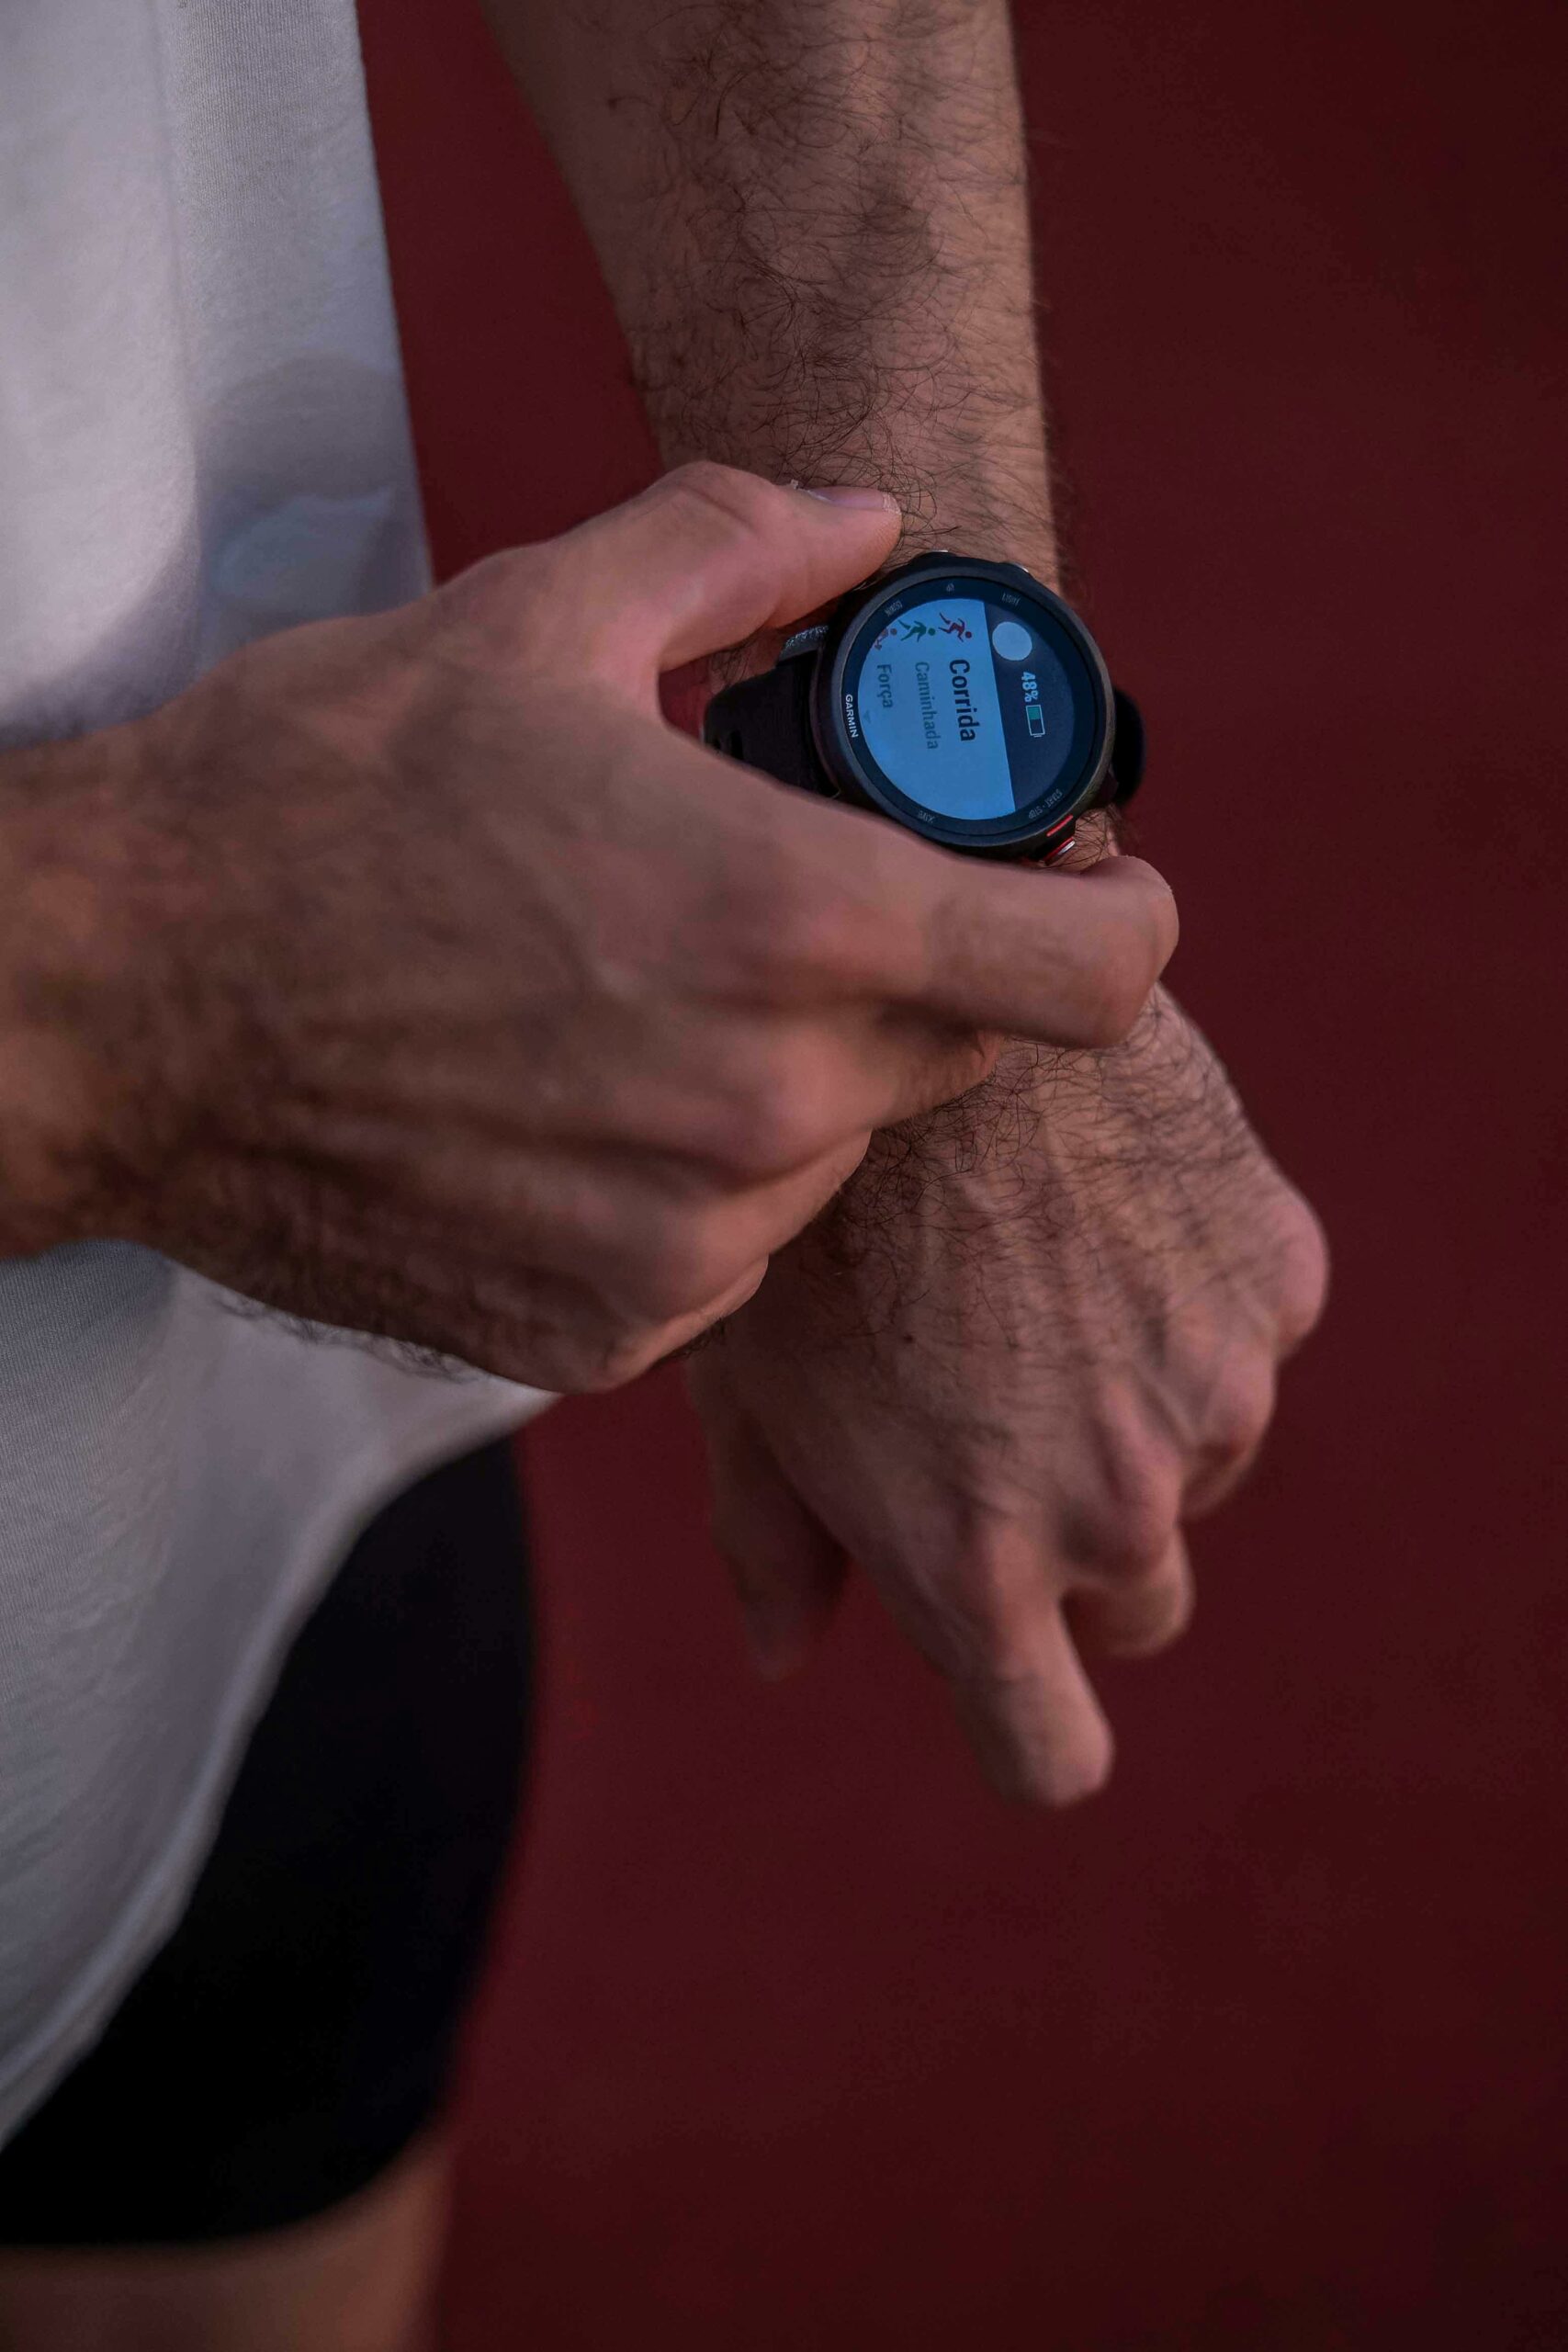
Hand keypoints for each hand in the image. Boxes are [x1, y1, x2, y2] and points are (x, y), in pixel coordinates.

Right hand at [0, 466, 1175, 1390]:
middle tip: (777, 916)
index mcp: (789, 919)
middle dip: (905, 983)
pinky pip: (722, 1257)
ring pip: (830, 1158)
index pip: (1093, 975)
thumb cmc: (308, 801)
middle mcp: (766, 1106)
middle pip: (956, 1059)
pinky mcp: (604, 1334)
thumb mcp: (524, 617)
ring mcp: (688, 1245)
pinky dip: (683, 1188)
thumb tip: (866, 523)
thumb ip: (733, 551)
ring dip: (783, 1087)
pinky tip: (563, 1110)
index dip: (1117, 922)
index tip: (1083, 892)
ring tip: (626, 1008)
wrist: (114, 1002)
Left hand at [686, 986, 1327, 1799]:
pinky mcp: (1273, 1271)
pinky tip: (1100, 1199)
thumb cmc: (797, 1196)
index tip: (1017, 1681)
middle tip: (1000, 1412)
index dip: (1029, 1724)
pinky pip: (1244, 1328)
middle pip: (1136, 1606)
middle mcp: (1114, 1507)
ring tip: (1035, 1270)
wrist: (917, 990)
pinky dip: (1193, 1292)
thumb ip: (771, 1534)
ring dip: (1140, 1407)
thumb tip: (780, 1649)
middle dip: (1079, 1546)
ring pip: (1202, 1459)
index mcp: (974, 1565)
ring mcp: (1214, 1390)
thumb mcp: (744, 1378)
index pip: (1051, 1753)